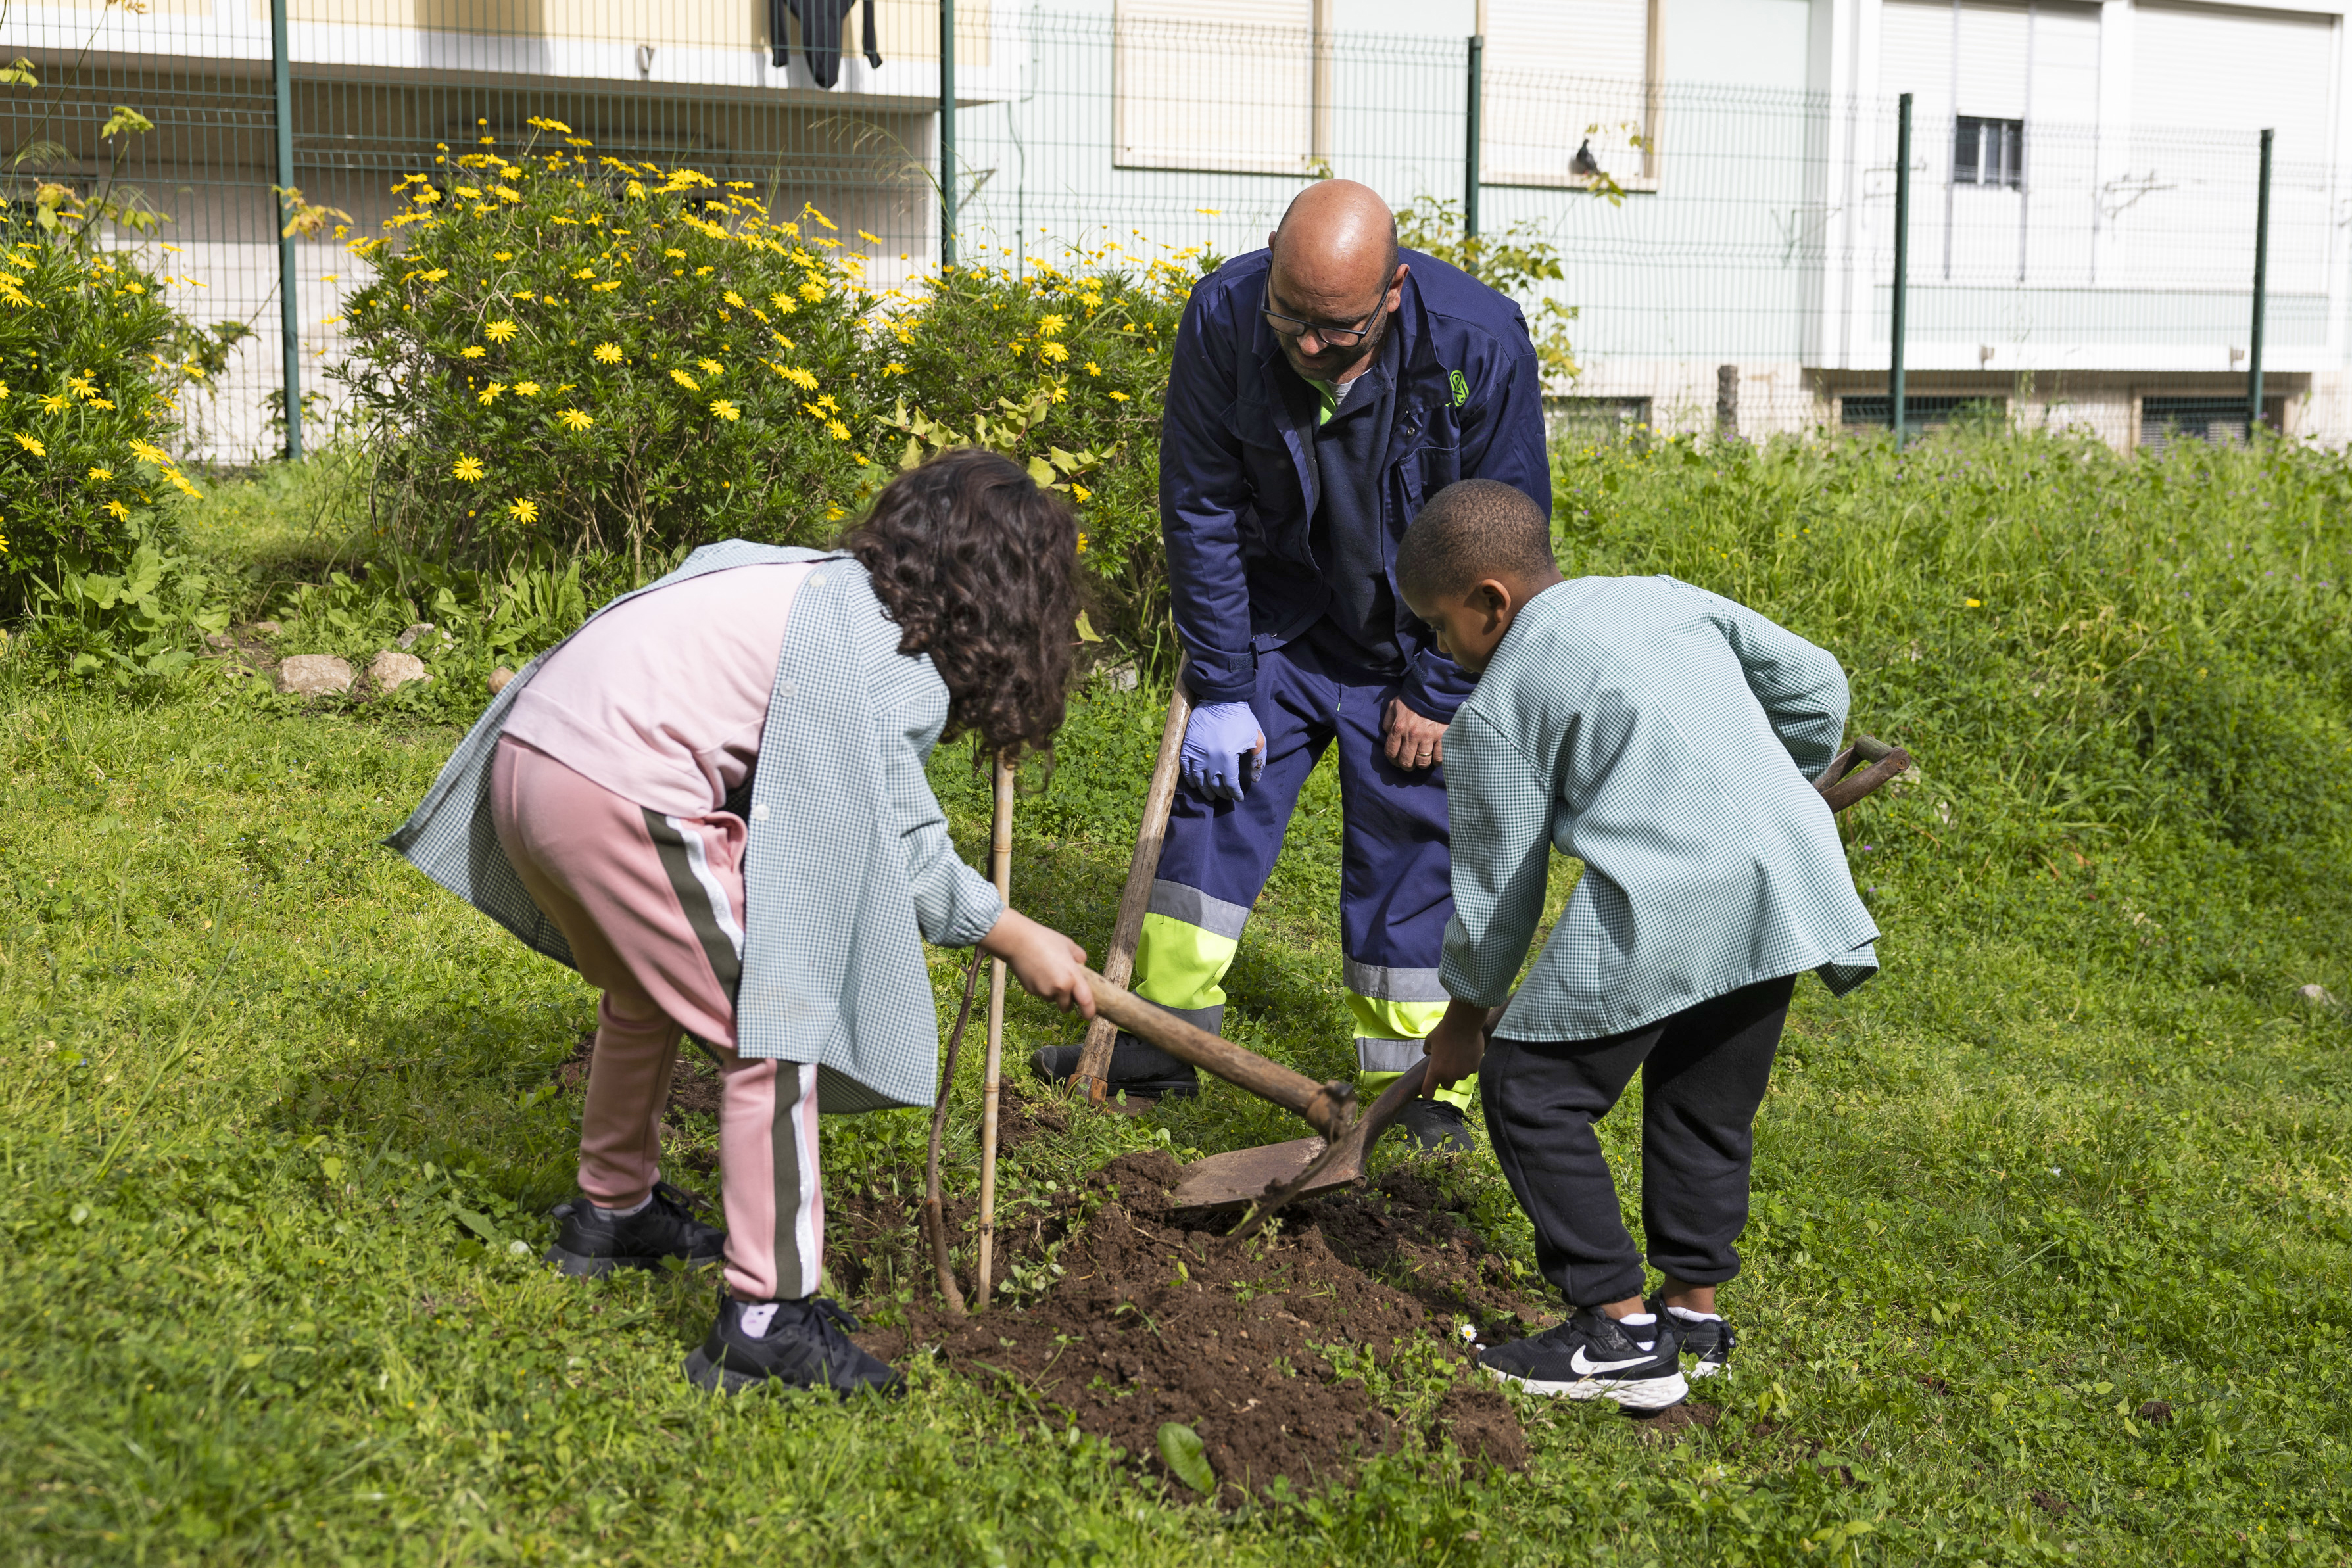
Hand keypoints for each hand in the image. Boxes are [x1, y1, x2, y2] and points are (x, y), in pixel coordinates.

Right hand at [978, 908, 1096, 1018]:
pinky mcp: (1032, 991)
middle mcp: (1060, 987)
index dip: (1089, 1012)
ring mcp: (1044, 991)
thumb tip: (1082, 967)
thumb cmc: (1045, 939)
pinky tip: (1037, 971)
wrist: (1017, 941)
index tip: (1089, 1016)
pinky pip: (1041, 993)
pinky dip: (1041, 987)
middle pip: (1067, 1006)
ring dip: (1053, 993)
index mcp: (1073, 976)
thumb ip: (1080, 958)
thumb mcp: (1069, 945)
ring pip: (1052, 999)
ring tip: (1047, 971)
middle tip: (1065, 989)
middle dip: (1067, 1002)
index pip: (1086, 1002)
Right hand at [1179, 700, 1265, 800]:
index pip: (1231, 784)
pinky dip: (1189, 779)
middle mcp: (1210, 759)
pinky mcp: (1187, 747)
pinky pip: (1185, 768)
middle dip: (1221, 793)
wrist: (1220, 700)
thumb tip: (1255, 779)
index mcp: (1227, 758)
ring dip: (1205, 790)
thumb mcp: (1257, 739)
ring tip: (1210, 795)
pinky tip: (1195, 784)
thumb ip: (1258, 761)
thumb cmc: (1242, 719)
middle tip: (1225, 796)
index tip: (1238, 798)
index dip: (1235, 793)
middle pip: (1214, 785)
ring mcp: (1196, 754)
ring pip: (1198, 780)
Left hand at [1382, 698, 1446, 769]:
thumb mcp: (1394, 706)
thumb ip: (1388, 722)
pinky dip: (1436, 761)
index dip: (1393, 760)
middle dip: (1406, 765)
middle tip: (1409, 763)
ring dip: (1421, 764)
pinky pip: (1439, 758)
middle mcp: (1412, 735)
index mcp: (1398, 728)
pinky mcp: (1442, 737)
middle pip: (1406, 761)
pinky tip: (1434, 757)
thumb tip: (1387, 735)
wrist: (1435, 691)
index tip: (1396, 761)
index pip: (1391, 753)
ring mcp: (1428, 737)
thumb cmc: (1413, 700)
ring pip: (1422, 762)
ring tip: (1422, 760)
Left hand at [1420, 998, 1488, 1095]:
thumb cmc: (1443, 1031)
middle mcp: (1450, 1076)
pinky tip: (1467, 1051)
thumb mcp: (1429, 1041)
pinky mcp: (1475, 1068)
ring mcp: (1464, 1073)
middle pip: (1446, 1085)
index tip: (1428, 1091)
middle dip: (1445, 1078)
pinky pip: (1470, 1069)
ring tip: (1458, 1053)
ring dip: (1458, 1070)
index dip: (1427, 1093)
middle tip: (1446, 1064)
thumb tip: (1430, 1054)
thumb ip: (1428, 1052)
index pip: (1428, 1092)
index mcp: (1435, 1072)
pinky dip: (1468, 1064)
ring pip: (1459, 1076)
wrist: (1463, 1024)